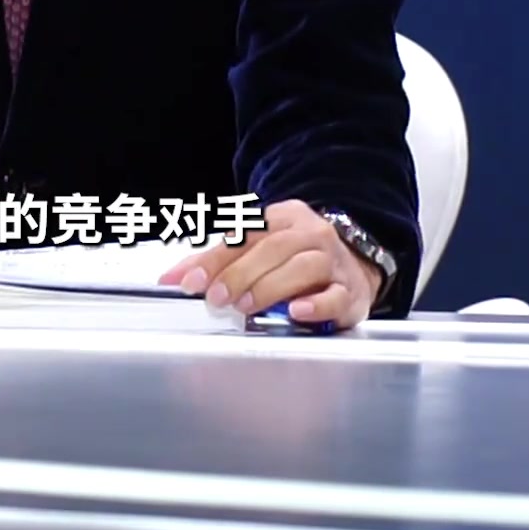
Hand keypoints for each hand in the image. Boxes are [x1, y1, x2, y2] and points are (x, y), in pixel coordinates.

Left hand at [159, 200, 381, 329]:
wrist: (356, 263)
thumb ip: (217, 261)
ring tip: (246, 307)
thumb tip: (172, 278)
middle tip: (217, 298)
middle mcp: (310, 234)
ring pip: (303, 267)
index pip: (245, 234)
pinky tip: (296, 312)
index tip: (190, 281)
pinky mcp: (351, 291)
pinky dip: (316, 304)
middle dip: (240, 274)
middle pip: (274, 248)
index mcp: (283, 217)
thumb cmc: (296, 257)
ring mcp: (333, 261)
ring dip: (270, 287)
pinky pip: (335, 295)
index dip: (215, 258)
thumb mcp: (259, 248)